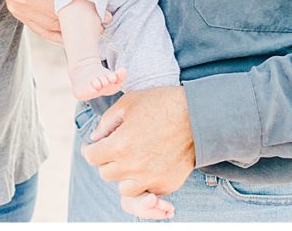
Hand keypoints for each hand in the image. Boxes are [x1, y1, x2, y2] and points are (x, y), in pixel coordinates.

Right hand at [0, 0, 112, 42]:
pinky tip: (73, 35)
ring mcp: (19, 8)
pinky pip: (41, 30)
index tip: (106, 12)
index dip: (88, 4)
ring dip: (73, 30)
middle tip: (105, 21)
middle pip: (61, 14)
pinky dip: (58, 34)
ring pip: (52, 25)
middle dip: (85, 20)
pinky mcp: (18, 15)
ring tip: (94, 29)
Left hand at [81, 86, 195, 199]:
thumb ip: (107, 121)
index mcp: (119, 145)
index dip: (91, 149)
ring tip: (134, 160)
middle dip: (108, 160)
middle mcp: (132, 167)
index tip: (94, 146)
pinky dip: (146, 180)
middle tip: (118, 149)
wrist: (200, 115)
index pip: (92, 157)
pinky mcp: (166, 183)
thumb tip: (96, 137)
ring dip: (125, 175)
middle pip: (106, 173)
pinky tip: (152, 163)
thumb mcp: (130, 102)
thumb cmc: (164, 103)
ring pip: (125, 188)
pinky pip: (148, 189)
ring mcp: (150, 178)